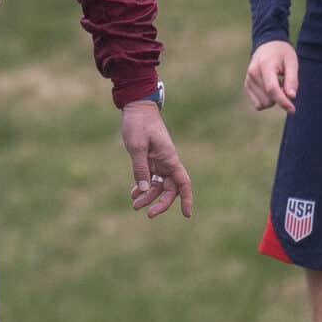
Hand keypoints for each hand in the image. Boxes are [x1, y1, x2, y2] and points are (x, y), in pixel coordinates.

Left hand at [120, 103, 192, 218]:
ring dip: (148, 196)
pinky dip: (143, 187)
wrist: (136, 107)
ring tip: (135, 205)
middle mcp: (167, 162)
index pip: (183, 182)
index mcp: (169, 158)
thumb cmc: (139, 123)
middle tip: (148, 214)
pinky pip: (150, 178)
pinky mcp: (150, 159)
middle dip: (161, 203)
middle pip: (170, 189)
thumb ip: (140, 168)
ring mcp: (159, 161)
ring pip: (158, 185)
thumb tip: (145, 190)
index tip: (187, 214)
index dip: (187, 199)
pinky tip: (134, 194)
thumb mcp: (137, 146)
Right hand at [243, 41, 297, 112]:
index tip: (293, 109)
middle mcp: (253, 73)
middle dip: (280, 97)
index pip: (272, 89)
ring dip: (273, 99)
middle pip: (268, 99)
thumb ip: (292, 79)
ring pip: (263, 104)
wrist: (267, 45)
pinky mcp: (247, 86)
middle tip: (285, 84)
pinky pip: (258, 104)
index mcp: (265, 65)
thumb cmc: (282, 53)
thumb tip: (291, 97)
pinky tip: (270, 88)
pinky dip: (267, 100)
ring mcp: (248, 80)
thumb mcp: (292, 62)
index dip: (283, 101)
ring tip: (278, 84)